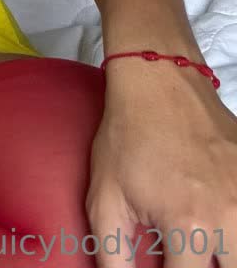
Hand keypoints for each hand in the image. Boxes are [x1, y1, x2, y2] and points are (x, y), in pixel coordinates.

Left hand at [85, 65, 236, 266]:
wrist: (160, 81)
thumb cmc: (128, 136)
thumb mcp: (106, 197)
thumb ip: (113, 255)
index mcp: (188, 224)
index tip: (167, 267)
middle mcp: (228, 216)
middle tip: (188, 260)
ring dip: (227, 254)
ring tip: (205, 246)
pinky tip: (223, 226)